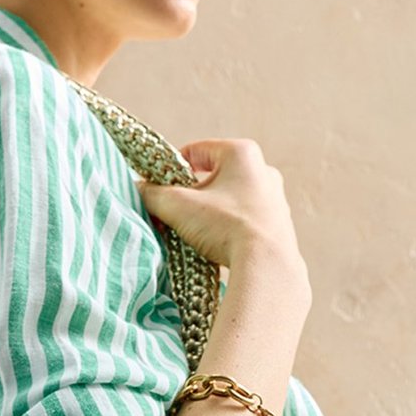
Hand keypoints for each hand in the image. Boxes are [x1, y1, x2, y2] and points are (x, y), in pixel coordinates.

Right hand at [136, 138, 300, 270]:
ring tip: (193, 233)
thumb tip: (137, 190)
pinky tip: (216, 245)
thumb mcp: (179, 206)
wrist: (266, 265)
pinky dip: (226, 228)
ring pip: (228, 199)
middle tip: (173, 213)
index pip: (196, 150)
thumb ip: (152, 194)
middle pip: (212, 176)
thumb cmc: (226, 226)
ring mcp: (273, 199)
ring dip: (208, 213)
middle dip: (190, 195)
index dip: (171, 168)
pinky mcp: (277, 225)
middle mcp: (263, 171)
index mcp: (241, 153)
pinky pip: (243, 219)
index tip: (159, 188)